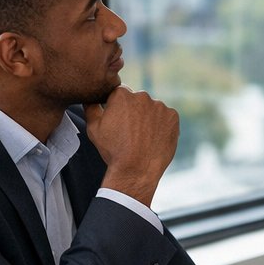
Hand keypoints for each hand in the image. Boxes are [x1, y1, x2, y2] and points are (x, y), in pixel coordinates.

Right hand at [87, 86, 179, 205]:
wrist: (136, 170)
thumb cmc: (113, 150)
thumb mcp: (94, 128)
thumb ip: (91, 106)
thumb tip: (90, 97)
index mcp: (121, 94)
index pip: (119, 94)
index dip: (117, 108)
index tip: (118, 121)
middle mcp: (142, 96)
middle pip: (137, 100)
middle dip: (133, 112)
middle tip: (130, 132)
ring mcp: (160, 106)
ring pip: (152, 109)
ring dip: (148, 118)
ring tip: (142, 138)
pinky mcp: (173, 117)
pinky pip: (166, 118)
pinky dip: (162, 125)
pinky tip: (154, 138)